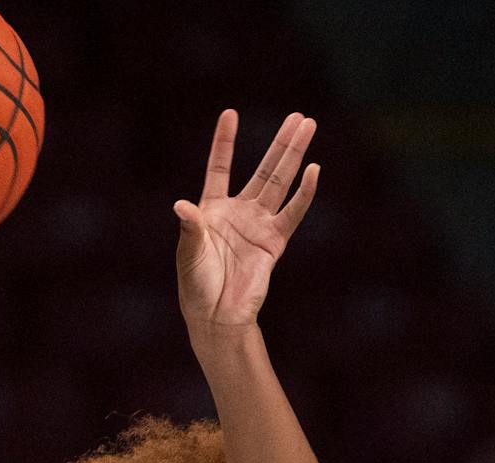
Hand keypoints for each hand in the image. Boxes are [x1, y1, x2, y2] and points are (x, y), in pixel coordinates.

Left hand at [174, 110, 319, 332]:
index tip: (230, 114)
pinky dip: (304, 193)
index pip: (219, 168)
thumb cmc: (196, 287)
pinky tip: (313, 170)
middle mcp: (239, 212)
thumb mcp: (189, 254)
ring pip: (281, 183)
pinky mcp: (275, 242)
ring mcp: (259, 225)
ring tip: (309, 127)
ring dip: (295, 156)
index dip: (224, 143)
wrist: (216, 317)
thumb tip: (181, 205)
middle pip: (263, 170)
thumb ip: (190, 228)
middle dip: (280, 143)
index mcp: (212, 210)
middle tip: (299, 116)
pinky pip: (293, 212)